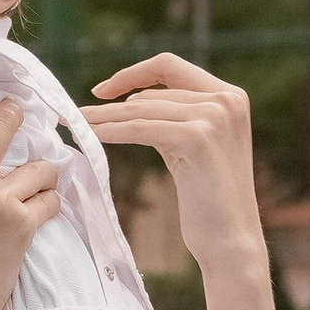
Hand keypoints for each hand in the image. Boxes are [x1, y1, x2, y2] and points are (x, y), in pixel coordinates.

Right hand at [0, 86, 58, 309]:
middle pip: (5, 120)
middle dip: (14, 112)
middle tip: (16, 112)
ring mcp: (0, 200)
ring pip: (39, 161)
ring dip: (41, 164)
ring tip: (39, 167)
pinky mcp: (24, 225)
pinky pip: (51, 198)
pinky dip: (51, 199)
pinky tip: (44, 203)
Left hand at [88, 54, 267, 288]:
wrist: (232, 242)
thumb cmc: (210, 201)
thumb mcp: (195, 146)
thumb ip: (175, 117)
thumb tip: (131, 101)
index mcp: (230, 95)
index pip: (170, 66)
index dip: (133, 74)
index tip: (103, 90)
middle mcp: (226, 100)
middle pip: (151, 93)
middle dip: (111, 105)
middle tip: (78, 115)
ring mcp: (214, 117)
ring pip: (141, 110)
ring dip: (105, 117)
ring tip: (78, 124)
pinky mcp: (197, 138)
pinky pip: (140, 129)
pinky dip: (112, 131)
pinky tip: (92, 136)